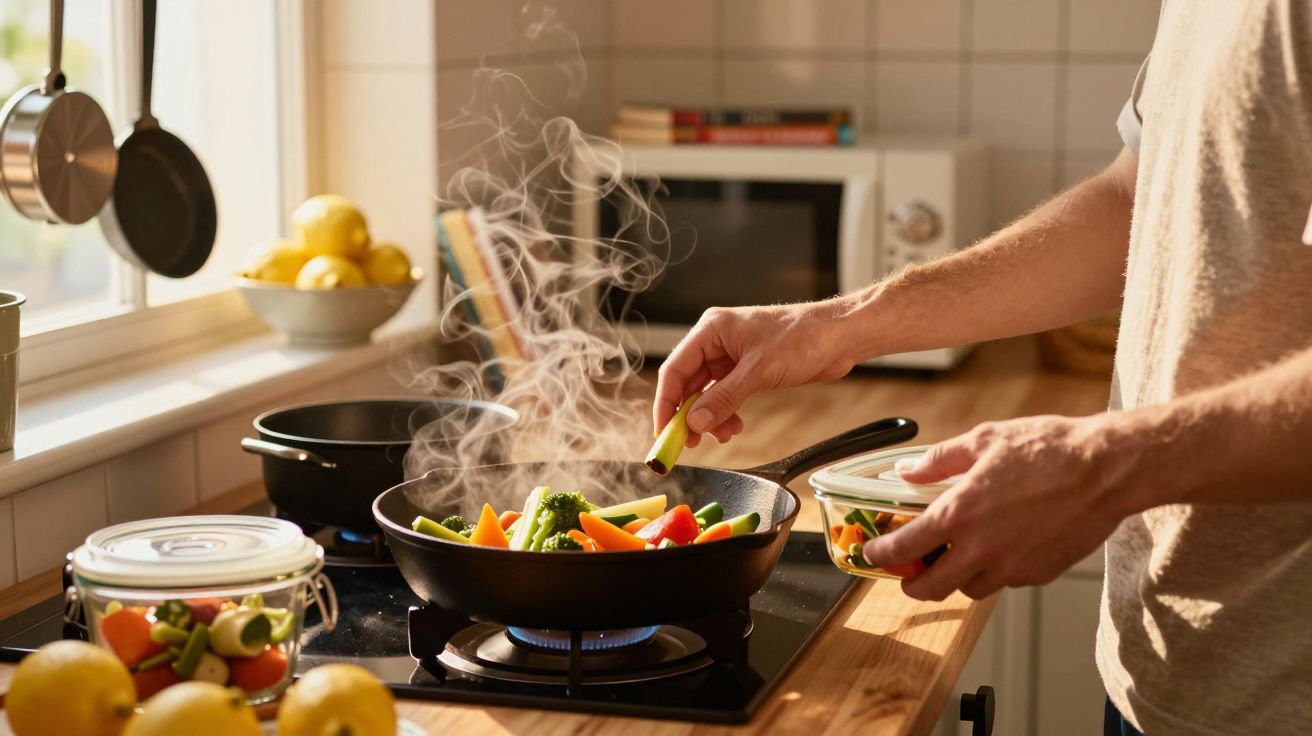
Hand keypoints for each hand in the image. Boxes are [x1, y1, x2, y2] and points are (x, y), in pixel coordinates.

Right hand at [653, 301, 858, 445]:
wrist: (840, 335)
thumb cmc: (803, 337)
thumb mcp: (759, 371)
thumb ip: (724, 398)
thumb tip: (695, 422)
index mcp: (711, 330)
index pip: (675, 369)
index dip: (666, 403)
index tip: (664, 432)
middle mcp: (717, 341)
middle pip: (688, 383)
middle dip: (689, 414)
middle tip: (689, 443)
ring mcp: (732, 356)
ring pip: (707, 393)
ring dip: (710, 417)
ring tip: (722, 436)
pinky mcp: (748, 369)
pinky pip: (726, 395)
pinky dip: (726, 413)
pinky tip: (734, 426)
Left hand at [862, 414, 1138, 600]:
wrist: (1106, 469)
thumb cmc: (1048, 449)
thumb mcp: (984, 440)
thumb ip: (939, 461)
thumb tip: (907, 472)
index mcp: (960, 513)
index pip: (904, 549)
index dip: (881, 555)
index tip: (872, 553)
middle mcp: (982, 548)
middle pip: (931, 588)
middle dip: (913, 584)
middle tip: (910, 571)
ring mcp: (1012, 566)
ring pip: (970, 589)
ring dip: (956, 577)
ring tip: (958, 554)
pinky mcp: (1039, 574)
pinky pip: (1005, 582)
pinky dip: (994, 571)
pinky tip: (1000, 546)